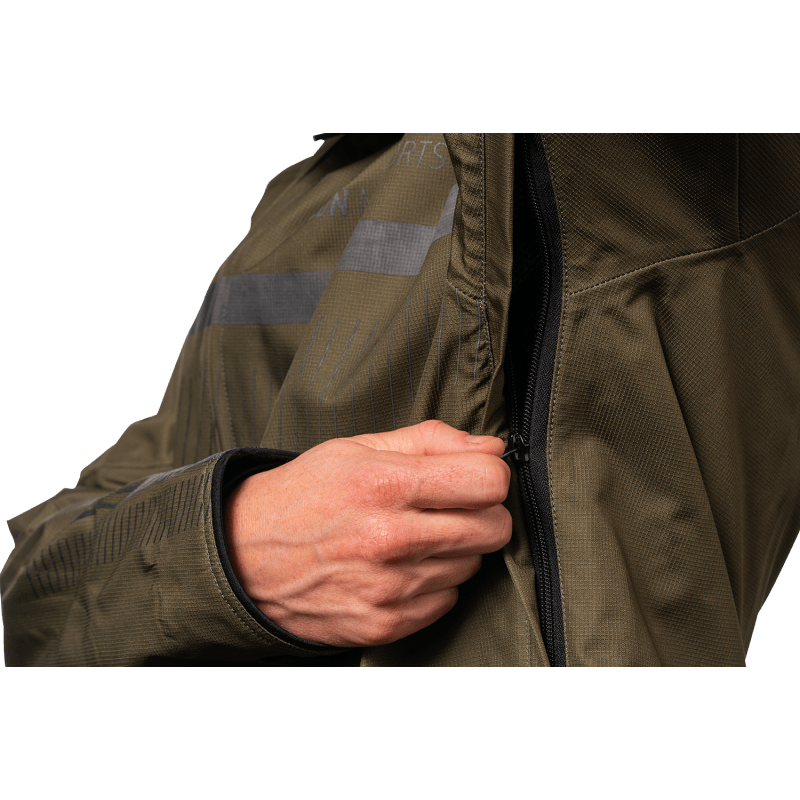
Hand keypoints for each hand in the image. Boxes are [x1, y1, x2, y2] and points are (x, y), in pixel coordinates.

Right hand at [225, 420, 511, 646]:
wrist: (245, 557)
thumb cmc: (305, 494)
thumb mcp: (357, 447)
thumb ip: (431, 440)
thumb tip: (494, 449)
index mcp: (383, 484)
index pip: (488, 481)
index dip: (489, 474)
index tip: (472, 476)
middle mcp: (389, 539)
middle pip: (494, 528)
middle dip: (482, 512)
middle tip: (449, 506)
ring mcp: (388, 589)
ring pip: (473, 565)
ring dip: (455, 549)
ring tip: (413, 536)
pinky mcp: (384, 625)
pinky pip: (447, 600)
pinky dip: (434, 583)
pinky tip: (402, 567)